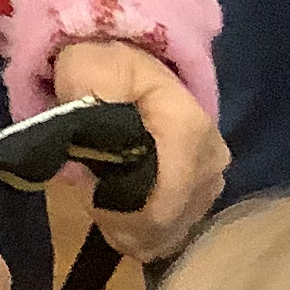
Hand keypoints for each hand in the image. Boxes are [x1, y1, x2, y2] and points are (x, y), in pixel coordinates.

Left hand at [51, 41, 226, 261]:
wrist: (131, 55)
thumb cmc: (108, 64)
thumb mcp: (87, 71)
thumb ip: (83, 113)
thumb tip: (78, 168)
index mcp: (189, 132)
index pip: (163, 208)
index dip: (118, 214)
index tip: (86, 191)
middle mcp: (211, 162)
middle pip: (165, 225)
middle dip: (119, 220)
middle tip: (87, 190)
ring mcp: (211, 180)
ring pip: (167, 234)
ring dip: (128, 226)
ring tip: (100, 195)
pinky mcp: (204, 192)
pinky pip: (172, 232)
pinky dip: (141, 228)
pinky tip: (119, 206)